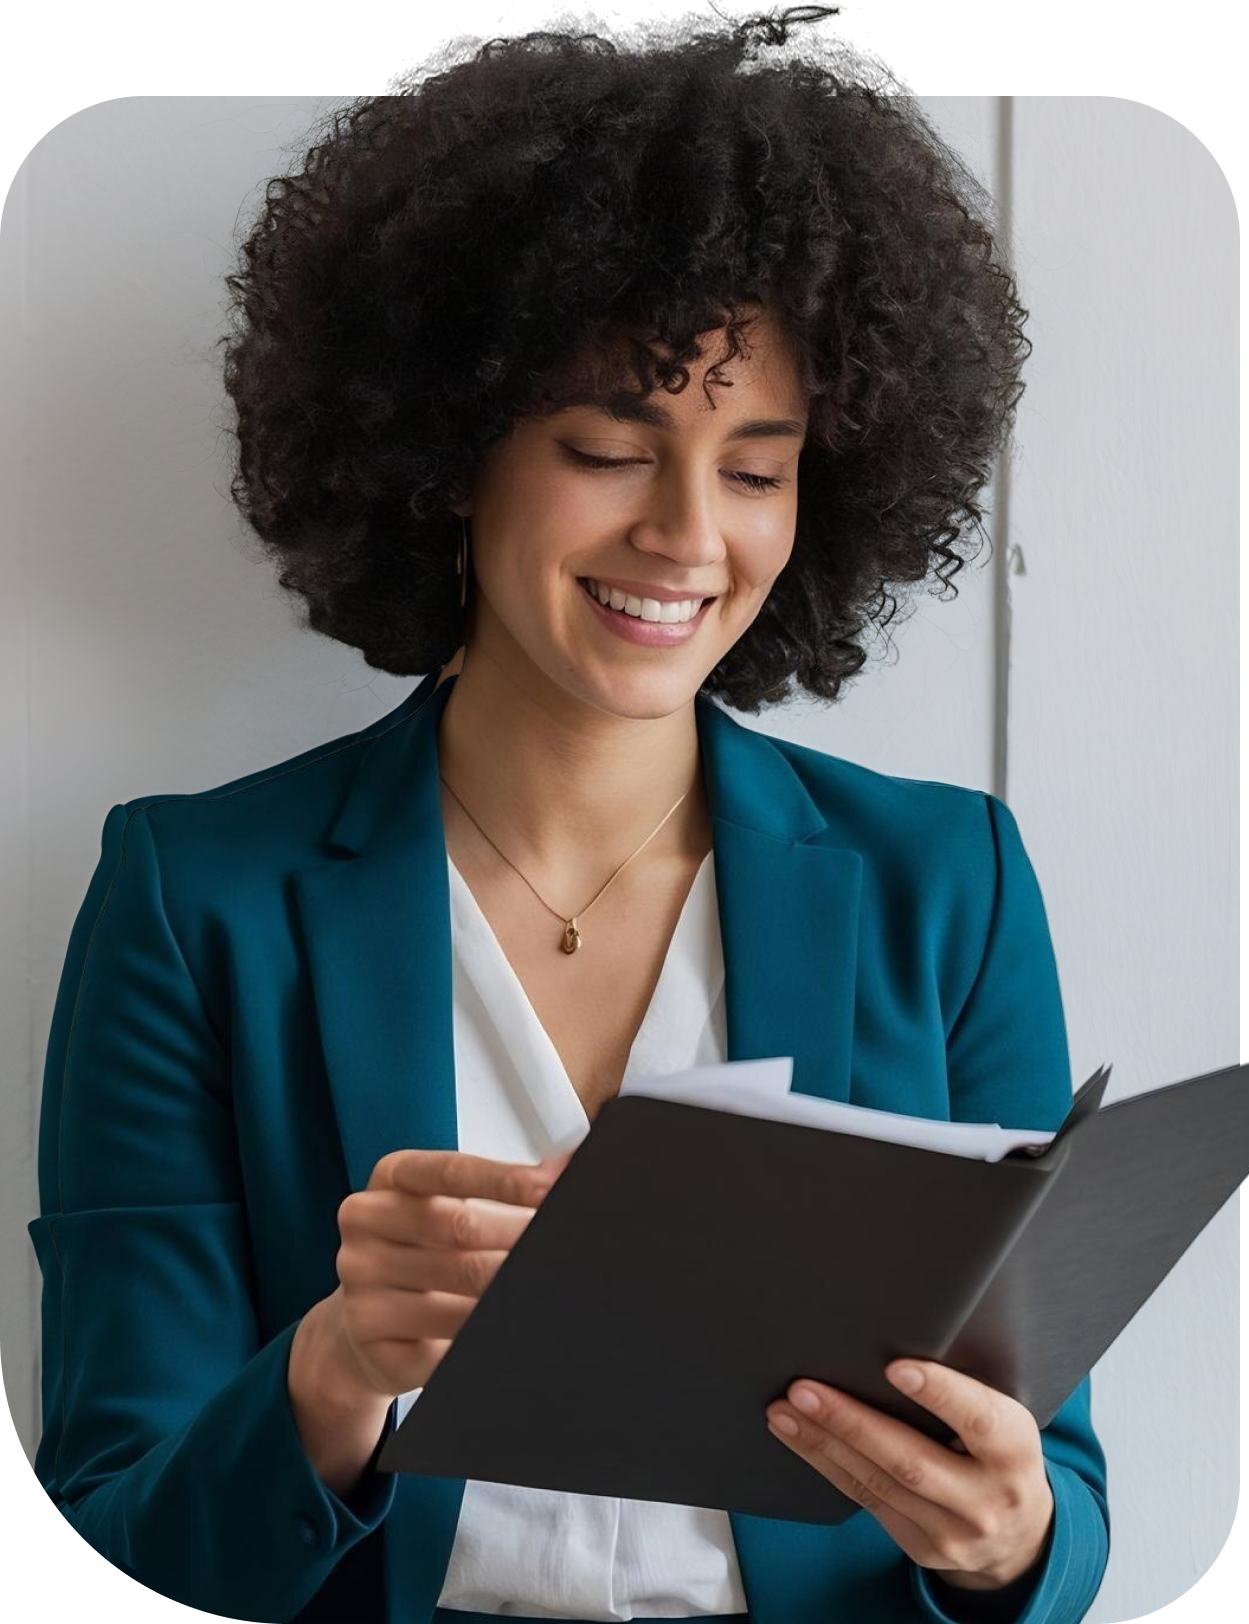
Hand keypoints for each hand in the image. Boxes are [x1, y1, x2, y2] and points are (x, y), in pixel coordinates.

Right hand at [324, 1146, 573, 1399]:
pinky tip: (503, 1332)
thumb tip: (562, 1168)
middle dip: (518, 1237)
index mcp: (387, 1179)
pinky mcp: (374, 1347)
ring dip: (507, 1295)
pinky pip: (445, 1351)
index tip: (550, 1186)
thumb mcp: (446, 1204)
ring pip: (458, 1296)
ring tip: (540, 1290)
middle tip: (558, 1244)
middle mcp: (365, 1227)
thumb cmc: (422, 1249)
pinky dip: (484, 1341)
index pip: (450, 1171)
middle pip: (458, 1228)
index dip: (505, 1179)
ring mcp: (361, 1289)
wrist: (362, 1323)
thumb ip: (502, 1186)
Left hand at [766, 1359, 1055, 1590]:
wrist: (1020, 1538)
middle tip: (803, 1389)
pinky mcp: (922, 1549)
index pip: (978, 1419)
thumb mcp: (1003, 1420)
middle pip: (911, 1461)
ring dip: (823, 1443)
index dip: (939, 1392)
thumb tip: (890, 1339)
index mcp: (1016, 1451)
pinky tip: (798, 1437)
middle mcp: (987, 1499)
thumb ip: (964, 1392)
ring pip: (878, 1483)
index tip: (896, 1366)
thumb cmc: (999, 1452)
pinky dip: (826, 1465)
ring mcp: (953, 1533)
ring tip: (784, 1409)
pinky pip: (866, 1501)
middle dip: (851, 1422)